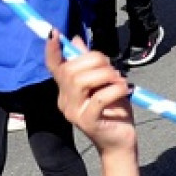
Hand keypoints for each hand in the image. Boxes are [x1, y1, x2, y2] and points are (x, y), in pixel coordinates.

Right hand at [48, 36, 137, 154]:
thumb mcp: (103, 82)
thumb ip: (90, 63)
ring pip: (80, 81)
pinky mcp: (88, 122)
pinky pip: (98, 98)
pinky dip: (114, 90)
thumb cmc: (113, 111)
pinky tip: (124, 89)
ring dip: (105, 75)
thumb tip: (75, 40)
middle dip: (95, 61)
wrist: (120, 142)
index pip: (53, 67)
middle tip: (112, 69)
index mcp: (66, 89)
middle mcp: (65, 100)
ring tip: (119, 81)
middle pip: (70, 70)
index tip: (54, 32)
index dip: (51, 50)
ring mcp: (74, 113)